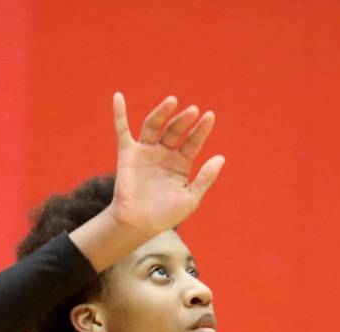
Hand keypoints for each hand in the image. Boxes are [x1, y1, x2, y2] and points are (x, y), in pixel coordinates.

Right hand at [106, 93, 224, 238]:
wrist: (139, 225)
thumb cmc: (165, 215)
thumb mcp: (191, 198)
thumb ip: (205, 178)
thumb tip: (221, 157)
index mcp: (180, 164)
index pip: (193, 142)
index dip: (201, 130)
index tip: (210, 117)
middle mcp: (164, 154)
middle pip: (175, 131)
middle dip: (184, 121)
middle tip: (193, 111)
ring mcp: (146, 152)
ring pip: (154, 126)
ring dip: (162, 113)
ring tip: (173, 101)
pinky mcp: (128, 154)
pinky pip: (122, 131)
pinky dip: (119, 114)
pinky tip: (118, 97)